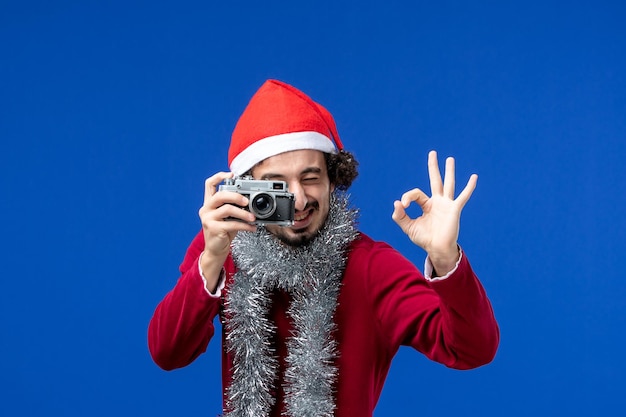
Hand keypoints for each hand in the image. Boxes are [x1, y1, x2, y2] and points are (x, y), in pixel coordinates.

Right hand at [197, 172, 256, 287]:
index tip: (232, 174)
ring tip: (254, 217)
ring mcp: (208, 218)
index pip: (209, 184)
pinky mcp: (213, 228)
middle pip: (220, 195)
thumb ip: (234, 208)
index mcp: (209, 203)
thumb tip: (252, 202)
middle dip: (236, 195)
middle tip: (247, 201)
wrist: (216, 250)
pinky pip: (232, 224)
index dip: (219, 176)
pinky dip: (245, 225)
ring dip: (243, 213)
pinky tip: (252, 227)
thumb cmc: (224, 232)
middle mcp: (206, 209)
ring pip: (227, 209)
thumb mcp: (228, 217)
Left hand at [392, 151, 476, 273]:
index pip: (415, 194)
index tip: (402, 206)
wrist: (436, 248)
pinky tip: (474, 177)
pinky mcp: (454, 209)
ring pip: (448, 184)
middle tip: (432, 153)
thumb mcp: (408, 227)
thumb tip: (396, 203)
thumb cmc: (424, 239)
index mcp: (426, 205)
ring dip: (449, 171)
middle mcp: (437, 202)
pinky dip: (469, 187)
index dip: (407, 197)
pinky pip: (463, 196)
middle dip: (433, 167)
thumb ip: (400, 216)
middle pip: (435, 180)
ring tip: (449, 159)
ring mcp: (447, 205)